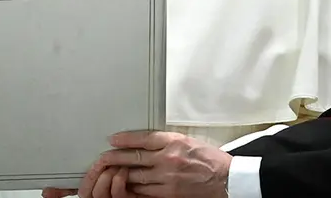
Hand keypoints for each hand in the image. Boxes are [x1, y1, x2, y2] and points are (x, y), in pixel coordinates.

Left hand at [78, 131, 231, 197]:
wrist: (227, 179)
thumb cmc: (211, 160)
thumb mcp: (189, 141)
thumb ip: (168, 141)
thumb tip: (146, 142)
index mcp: (174, 141)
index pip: (143, 138)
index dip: (125, 139)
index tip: (113, 139)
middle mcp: (169, 158)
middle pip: (135, 157)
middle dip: (116, 157)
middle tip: (103, 156)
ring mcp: (167, 177)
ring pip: (136, 175)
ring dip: (121, 173)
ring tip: (109, 171)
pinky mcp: (169, 193)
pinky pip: (144, 191)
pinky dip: (133, 187)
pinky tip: (125, 185)